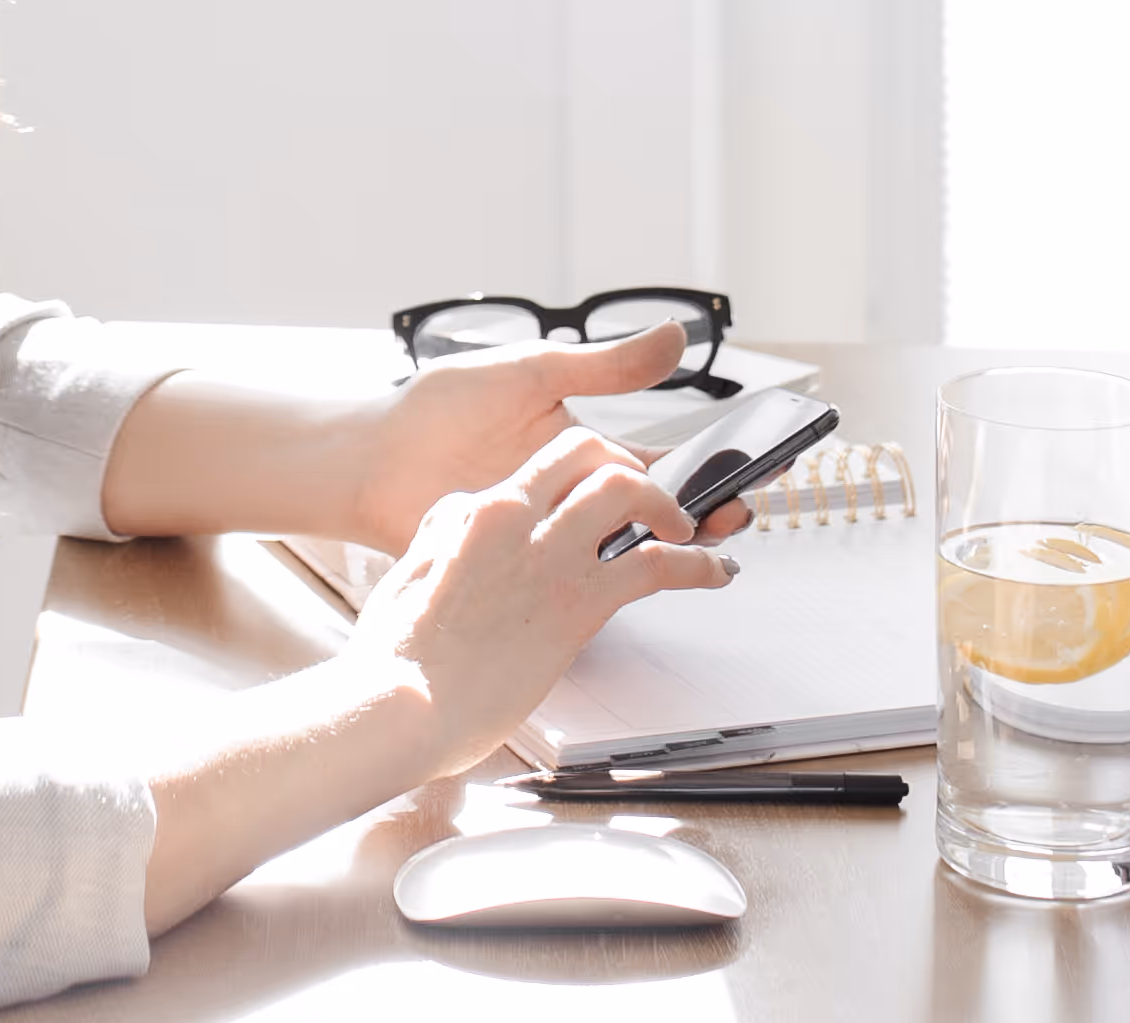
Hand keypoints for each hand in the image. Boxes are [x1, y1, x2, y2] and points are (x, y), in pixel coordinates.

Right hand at [345, 427, 738, 778]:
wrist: (397, 706)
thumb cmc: (397, 658)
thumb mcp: (407, 575)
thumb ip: (442, 535)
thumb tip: (463, 514)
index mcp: (473, 512)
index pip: (544, 467)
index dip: (585, 472)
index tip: (605, 494)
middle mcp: (515, 517)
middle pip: (590, 454)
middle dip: (631, 468)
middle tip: (654, 500)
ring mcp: (550, 557)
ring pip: (631, 491)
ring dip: (671, 505)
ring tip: (691, 530)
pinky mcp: (579, 603)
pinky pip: (658, 564)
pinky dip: (698, 563)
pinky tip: (716, 572)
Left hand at [353, 322, 751, 555]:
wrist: (370, 458)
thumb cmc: (440, 408)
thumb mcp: (531, 373)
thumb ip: (604, 367)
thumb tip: (680, 336)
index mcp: (584, 449)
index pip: (664, 462)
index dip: (711, 466)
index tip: (759, 464)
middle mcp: (573, 496)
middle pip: (655, 512)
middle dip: (701, 512)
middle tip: (738, 512)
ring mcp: (548, 535)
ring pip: (621, 547)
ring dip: (661, 547)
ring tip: (696, 543)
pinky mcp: (517, 568)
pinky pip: (570, 579)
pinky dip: (604, 580)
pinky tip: (630, 576)